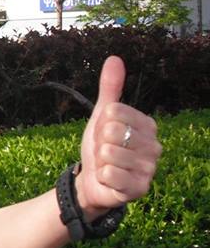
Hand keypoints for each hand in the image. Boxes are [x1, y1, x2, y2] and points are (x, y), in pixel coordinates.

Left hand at [77, 56, 161, 216]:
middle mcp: (155, 146)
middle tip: (104, 151)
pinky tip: (109, 179)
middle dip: (99, 142)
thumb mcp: (101, 115)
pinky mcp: (140, 188)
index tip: (104, 133)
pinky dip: (102, 176)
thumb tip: (114, 58)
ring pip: (108, 153)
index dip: (100, 123)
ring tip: (107, 165)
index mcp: (148, 125)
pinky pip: (109, 174)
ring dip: (100, 161)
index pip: (113, 111)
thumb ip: (110, 88)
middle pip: (110, 131)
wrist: (93, 181)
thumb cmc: (101, 146)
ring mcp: (150, 168)